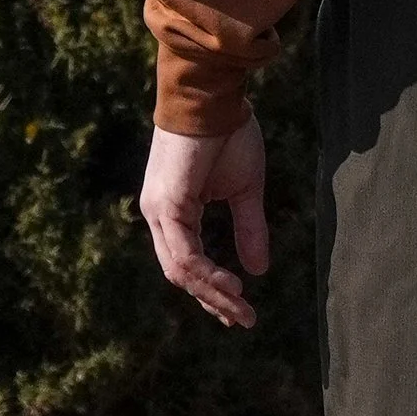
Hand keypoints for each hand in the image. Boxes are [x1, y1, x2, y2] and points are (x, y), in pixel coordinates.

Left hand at [138, 109, 270, 330]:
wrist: (214, 94)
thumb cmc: (228, 133)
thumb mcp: (244, 190)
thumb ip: (248, 229)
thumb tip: (259, 271)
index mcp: (172, 210)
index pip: (186, 262)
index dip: (210, 289)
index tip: (237, 310)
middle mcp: (158, 213)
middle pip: (180, 273)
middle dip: (213, 300)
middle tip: (242, 320)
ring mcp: (158, 209)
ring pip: (180, 269)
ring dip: (212, 294)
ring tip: (241, 309)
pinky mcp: (166, 203)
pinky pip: (183, 253)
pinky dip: (206, 274)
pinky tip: (230, 286)